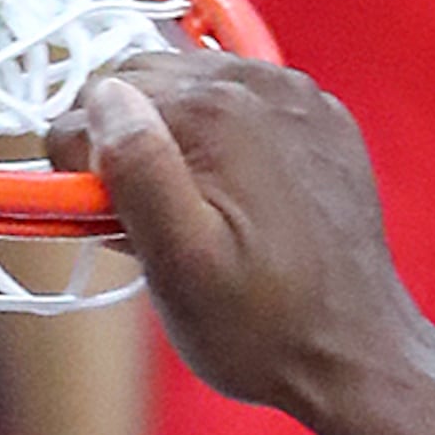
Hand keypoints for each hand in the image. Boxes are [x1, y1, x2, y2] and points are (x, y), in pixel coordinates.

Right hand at [58, 53, 427, 434]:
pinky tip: (232, 201)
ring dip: (171, 138)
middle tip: (137, 220)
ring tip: (186, 213)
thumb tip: (103, 101)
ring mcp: (296, 97)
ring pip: (192, 86)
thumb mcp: (178, 264)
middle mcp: (258, 82)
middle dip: (124, 142)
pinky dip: (223, 141)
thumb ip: (135, 169)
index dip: (80, 164)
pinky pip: (245, 106)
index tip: (99, 219)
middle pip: (144, 80)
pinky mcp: (319, 122)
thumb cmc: (263, 326)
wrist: (354, 354)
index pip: (99, 97)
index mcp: (214, 109)